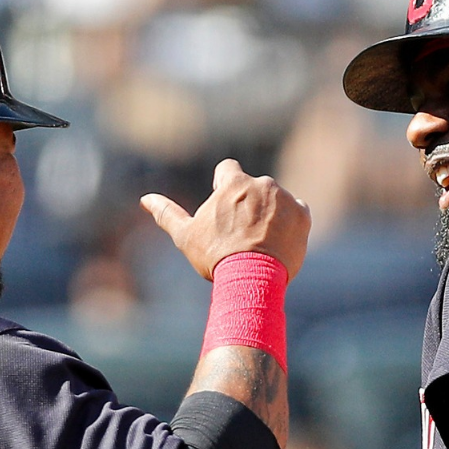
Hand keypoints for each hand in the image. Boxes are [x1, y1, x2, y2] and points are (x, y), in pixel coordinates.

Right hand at [142, 159, 311, 279]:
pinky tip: (278, 243)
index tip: (224, 206)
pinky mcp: (303, 215)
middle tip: (242, 235)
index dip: (224, 186)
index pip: (228, 169)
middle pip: (254, 187)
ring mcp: (285, 198)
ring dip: (270, 214)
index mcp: (233, 183)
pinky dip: (290, 225)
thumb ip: (167, 213)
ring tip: (261, 243)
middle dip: (249, 205)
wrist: (251, 279)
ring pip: (276, 200)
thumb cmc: (216, 257)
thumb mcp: (186, 236)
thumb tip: (145, 199)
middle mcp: (262, 183)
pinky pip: (298, 213)